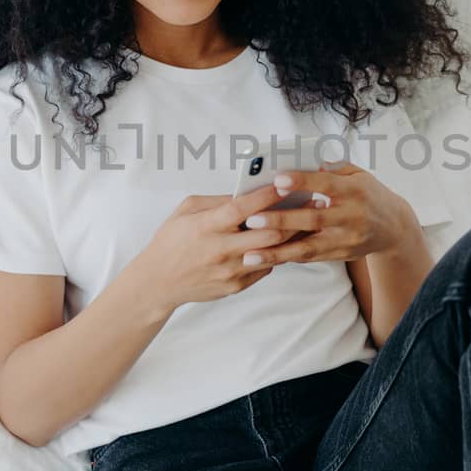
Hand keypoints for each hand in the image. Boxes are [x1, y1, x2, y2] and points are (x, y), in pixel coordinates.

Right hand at [129, 182, 304, 315]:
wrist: (158, 282)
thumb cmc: (171, 241)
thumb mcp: (186, 211)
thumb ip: (217, 201)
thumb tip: (247, 193)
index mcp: (207, 227)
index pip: (242, 209)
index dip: (267, 196)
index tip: (285, 184)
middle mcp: (221, 250)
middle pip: (269, 235)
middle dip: (294, 218)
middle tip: (313, 204)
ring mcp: (230, 271)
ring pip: (273, 253)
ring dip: (293, 237)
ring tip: (308, 222)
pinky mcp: (236, 285)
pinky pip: (265, 268)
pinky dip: (276, 254)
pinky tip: (285, 242)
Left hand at [235, 160, 419, 266]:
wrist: (394, 227)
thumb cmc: (368, 194)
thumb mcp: (357, 174)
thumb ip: (331, 168)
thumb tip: (300, 159)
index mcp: (354, 190)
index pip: (325, 184)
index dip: (302, 181)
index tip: (278, 179)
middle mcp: (351, 216)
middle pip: (312, 219)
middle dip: (281, 220)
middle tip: (252, 221)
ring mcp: (346, 239)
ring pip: (308, 247)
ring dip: (277, 252)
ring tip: (250, 254)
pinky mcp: (341, 255)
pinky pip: (310, 257)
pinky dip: (287, 257)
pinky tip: (265, 258)